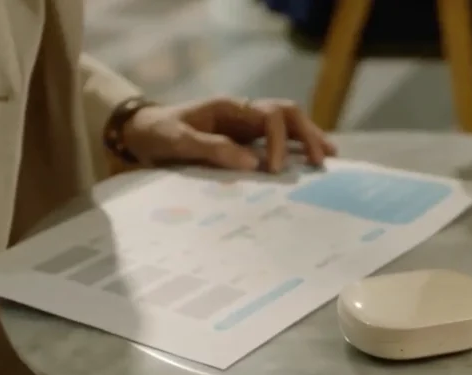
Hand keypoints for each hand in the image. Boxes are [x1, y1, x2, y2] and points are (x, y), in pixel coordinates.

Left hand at [121, 97, 336, 172]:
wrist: (143, 133)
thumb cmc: (158, 134)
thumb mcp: (178, 141)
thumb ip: (212, 148)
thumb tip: (252, 163)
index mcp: (230, 107)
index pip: (269, 116)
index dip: (278, 142)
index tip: (275, 169)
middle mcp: (244, 112)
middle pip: (287, 114)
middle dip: (307, 135)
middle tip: (320, 161)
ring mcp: (247, 126)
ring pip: (289, 124)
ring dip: (309, 138)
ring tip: (329, 157)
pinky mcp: (246, 140)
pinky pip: (279, 140)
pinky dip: (297, 148)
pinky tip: (311, 161)